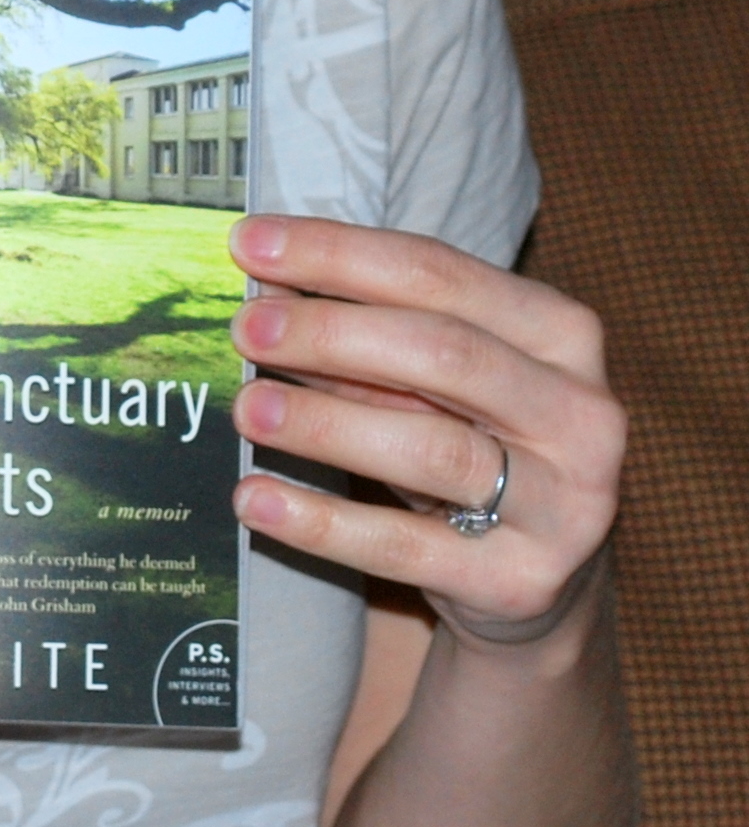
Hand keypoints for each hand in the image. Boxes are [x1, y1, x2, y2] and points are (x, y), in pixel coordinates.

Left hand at [227, 217, 625, 640]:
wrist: (535, 578)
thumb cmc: (470, 441)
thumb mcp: (432, 379)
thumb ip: (364, 333)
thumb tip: (264, 294)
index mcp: (560, 332)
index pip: (437, 272)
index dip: (337, 253)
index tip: (250, 244)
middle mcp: (581, 414)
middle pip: (442, 351)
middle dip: (330, 333)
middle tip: (246, 329)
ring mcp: (564, 505)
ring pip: (432, 448)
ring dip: (324, 423)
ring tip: (247, 408)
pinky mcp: (523, 582)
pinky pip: (406, 545)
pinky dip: (321, 522)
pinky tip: (256, 498)